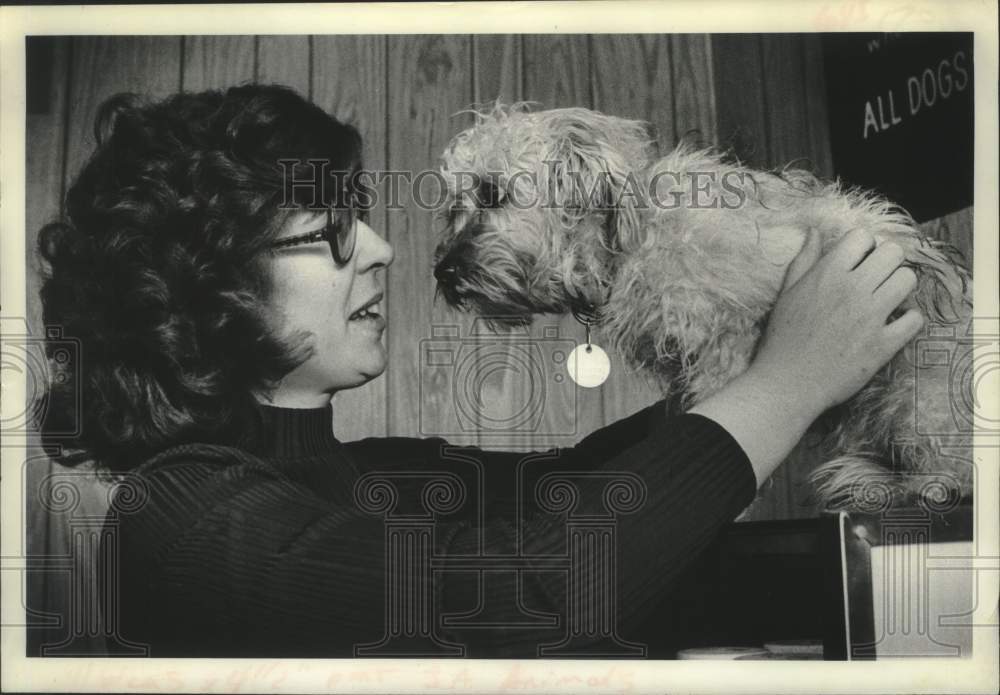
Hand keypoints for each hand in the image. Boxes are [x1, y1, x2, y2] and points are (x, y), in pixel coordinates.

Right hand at [748, 227, 923, 419]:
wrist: (788, 383)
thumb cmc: (783, 338)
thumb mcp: (787, 294)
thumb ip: (804, 260)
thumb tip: (814, 231)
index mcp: (827, 274)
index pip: (862, 237)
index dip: (863, 247)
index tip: (858, 261)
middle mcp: (852, 290)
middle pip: (893, 253)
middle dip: (887, 262)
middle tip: (877, 278)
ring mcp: (870, 317)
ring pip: (908, 280)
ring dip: (899, 286)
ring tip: (887, 299)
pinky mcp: (883, 344)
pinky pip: (914, 320)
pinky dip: (908, 320)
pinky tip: (893, 324)